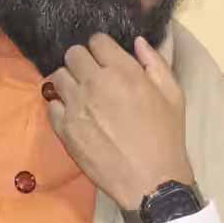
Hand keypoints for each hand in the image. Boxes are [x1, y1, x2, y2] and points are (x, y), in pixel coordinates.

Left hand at [45, 33, 193, 210]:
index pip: (97, 40)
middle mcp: (94, 83)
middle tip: (92, 76)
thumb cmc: (166, 137)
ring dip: (69, 81)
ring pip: (58, 76)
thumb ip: (155, 63)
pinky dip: (60, 107)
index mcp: (122, 71)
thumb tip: (138, 42)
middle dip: (82, 61)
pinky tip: (74, 115)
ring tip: (81, 95)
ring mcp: (75, 105)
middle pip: (73, 54)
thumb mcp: (173, 95)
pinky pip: (50, 105)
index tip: (106, 59)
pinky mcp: (64, 128)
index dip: (101, 48)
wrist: (150, 181)